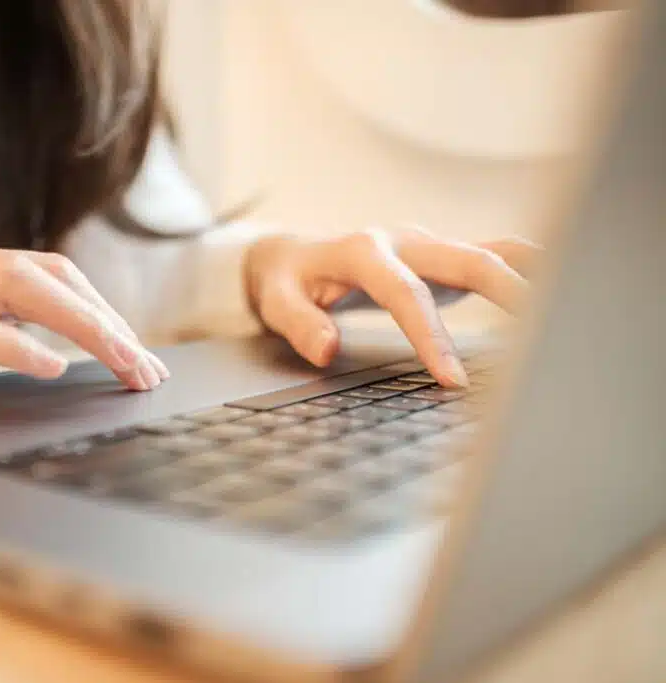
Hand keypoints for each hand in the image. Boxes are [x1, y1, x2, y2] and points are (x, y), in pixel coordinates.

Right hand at [0, 234, 168, 414]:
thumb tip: (54, 339)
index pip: (47, 270)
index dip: (99, 308)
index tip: (135, 352)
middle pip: (43, 273)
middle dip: (105, 320)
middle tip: (144, 366)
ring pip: (15, 287)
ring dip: (79, 328)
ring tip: (119, 365)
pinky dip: (12, 345)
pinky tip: (49, 368)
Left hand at [243, 227, 540, 386]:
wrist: (291, 254)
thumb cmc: (286, 281)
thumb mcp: (276, 302)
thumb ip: (300, 324)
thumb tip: (326, 349)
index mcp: (362, 252)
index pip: (405, 294)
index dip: (431, 336)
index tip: (453, 378)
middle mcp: (402, 241)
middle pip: (467, 258)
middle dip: (508, 291)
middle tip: (544, 334)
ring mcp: (426, 245)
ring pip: (490, 251)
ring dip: (532, 273)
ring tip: (573, 302)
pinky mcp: (440, 256)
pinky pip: (492, 255)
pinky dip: (527, 269)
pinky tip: (559, 290)